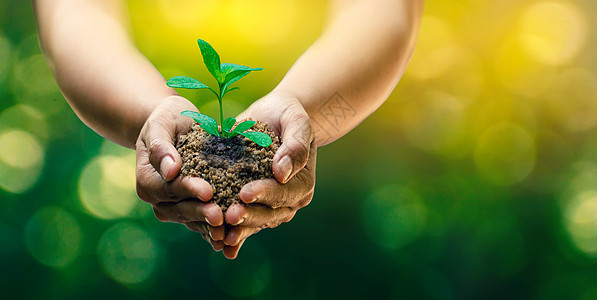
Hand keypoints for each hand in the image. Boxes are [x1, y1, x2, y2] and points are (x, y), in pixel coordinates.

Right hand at [135, 95, 226, 245]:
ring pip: (193, 220)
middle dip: (201, 213)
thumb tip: (170, 170)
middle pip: (180, 209)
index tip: (208, 191)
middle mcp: (158, 199)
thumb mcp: (161, 124)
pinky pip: (203, 221)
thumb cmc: (167, 120)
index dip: (188, 190)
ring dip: (210, 225)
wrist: (176, 126)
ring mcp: (174, 207)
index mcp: (147, 180)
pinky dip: (216, 227)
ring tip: (229, 227)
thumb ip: (162, 146)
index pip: (168, 187)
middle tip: (220, 216)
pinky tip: (233, 232)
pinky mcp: (191, 209)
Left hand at [213, 91, 316, 258]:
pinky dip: (232, 232)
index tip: (244, 194)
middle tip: (229, 216)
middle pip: (269, 214)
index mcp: (302, 183)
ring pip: (255, 222)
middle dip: (249, 216)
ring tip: (219, 236)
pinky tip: (216, 243)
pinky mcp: (252, 204)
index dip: (264, 194)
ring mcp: (270, 206)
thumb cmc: (288, 115)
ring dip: (238, 229)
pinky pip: (243, 222)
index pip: (283, 192)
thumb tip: (282, 173)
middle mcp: (288, 200)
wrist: (274, 116)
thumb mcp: (296, 122)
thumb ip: (294, 146)